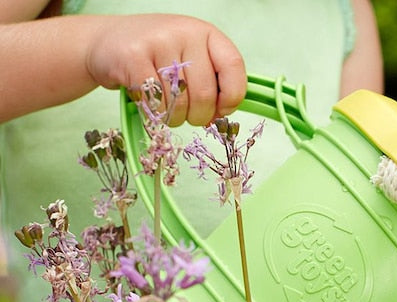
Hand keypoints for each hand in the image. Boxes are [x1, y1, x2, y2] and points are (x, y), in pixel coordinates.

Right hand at [85, 14, 246, 125]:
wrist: (107, 42)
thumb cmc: (156, 58)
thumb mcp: (190, 60)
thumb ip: (212, 81)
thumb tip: (224, 113)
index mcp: (205, 33)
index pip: (233, 66)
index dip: (231, 97)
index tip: (221, 109)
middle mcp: (184, 32)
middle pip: (205, 95)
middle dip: (198, 117)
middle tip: (187, 115)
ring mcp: (158, 42)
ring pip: (179, 104)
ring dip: (174, 118)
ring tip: (165, 107)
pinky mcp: (133, 57)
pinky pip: (155, 103)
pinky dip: (154, 113)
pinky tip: (148, 101)